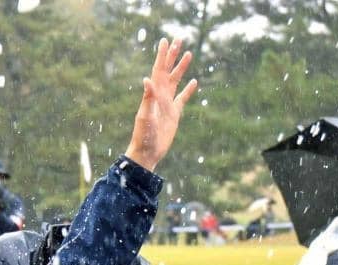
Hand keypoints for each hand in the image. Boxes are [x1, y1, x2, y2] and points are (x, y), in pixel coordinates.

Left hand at [125, 38, 196, 171]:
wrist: (147, 151)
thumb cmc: (143, 135)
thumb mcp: (146, 115)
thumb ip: (148, 98)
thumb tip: (147, 79)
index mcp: (153, 94)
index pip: (158, 70)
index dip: (162, 55)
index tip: (166, 41)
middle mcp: (160, 95)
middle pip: (168, 70)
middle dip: (173, 55)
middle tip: (180, 39)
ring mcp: (167, 103)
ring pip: (176, 81)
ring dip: (181, 68)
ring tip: (189, 54)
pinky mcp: (174, 113)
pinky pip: (182, 98)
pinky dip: (188, 90)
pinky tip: (194, 82)